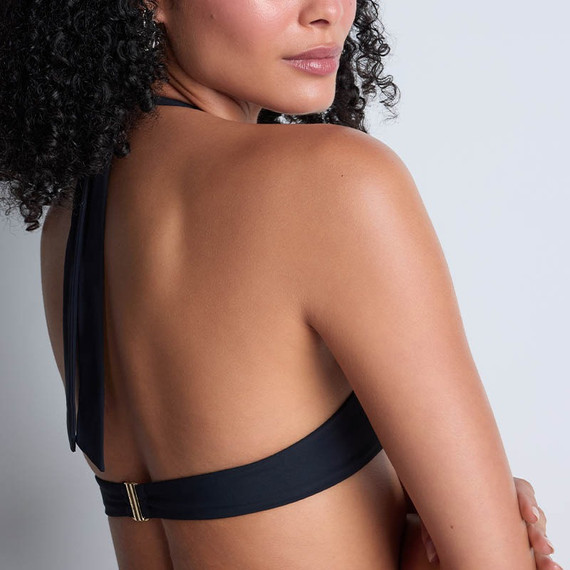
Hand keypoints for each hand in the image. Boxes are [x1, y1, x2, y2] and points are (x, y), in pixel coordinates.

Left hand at [419, 477, 562, 568]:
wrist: (443, 502)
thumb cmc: (442, 497)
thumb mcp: (435, 505)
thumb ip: (433, 526)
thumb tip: (432, 554)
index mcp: (498, 486)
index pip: (521, 490)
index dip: (527, 502)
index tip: (528, 515)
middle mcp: (512, 504)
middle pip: (534, 515)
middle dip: (539, 531)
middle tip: (542, 547)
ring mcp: (516, 522)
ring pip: (538, 533)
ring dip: (544, 549)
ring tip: (549, 566)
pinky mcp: (517, 539)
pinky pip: (534, 549)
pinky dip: (541, 560)